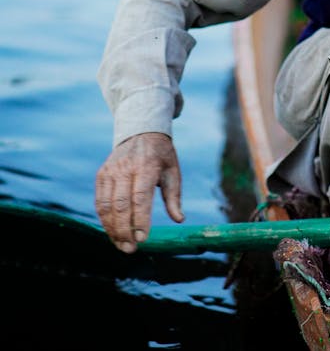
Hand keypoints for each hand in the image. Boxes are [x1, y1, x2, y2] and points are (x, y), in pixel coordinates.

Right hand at [95, 131, 182, 252]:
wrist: (141, 131)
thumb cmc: (161, 155)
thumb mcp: (172, 171)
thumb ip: (174, 196)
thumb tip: (179, 219)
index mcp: (146, 166)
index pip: (141, 197)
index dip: (140, 220)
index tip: (143, 239)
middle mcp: (125, 168)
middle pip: (121, 205)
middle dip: (124, 230)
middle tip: (131, 249)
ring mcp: (110, 171)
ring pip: (106, 205)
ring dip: (112, 229)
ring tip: (122, 245)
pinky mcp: (101, 174)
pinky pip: (99, 201)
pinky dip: (104, 220)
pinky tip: (113, 232)